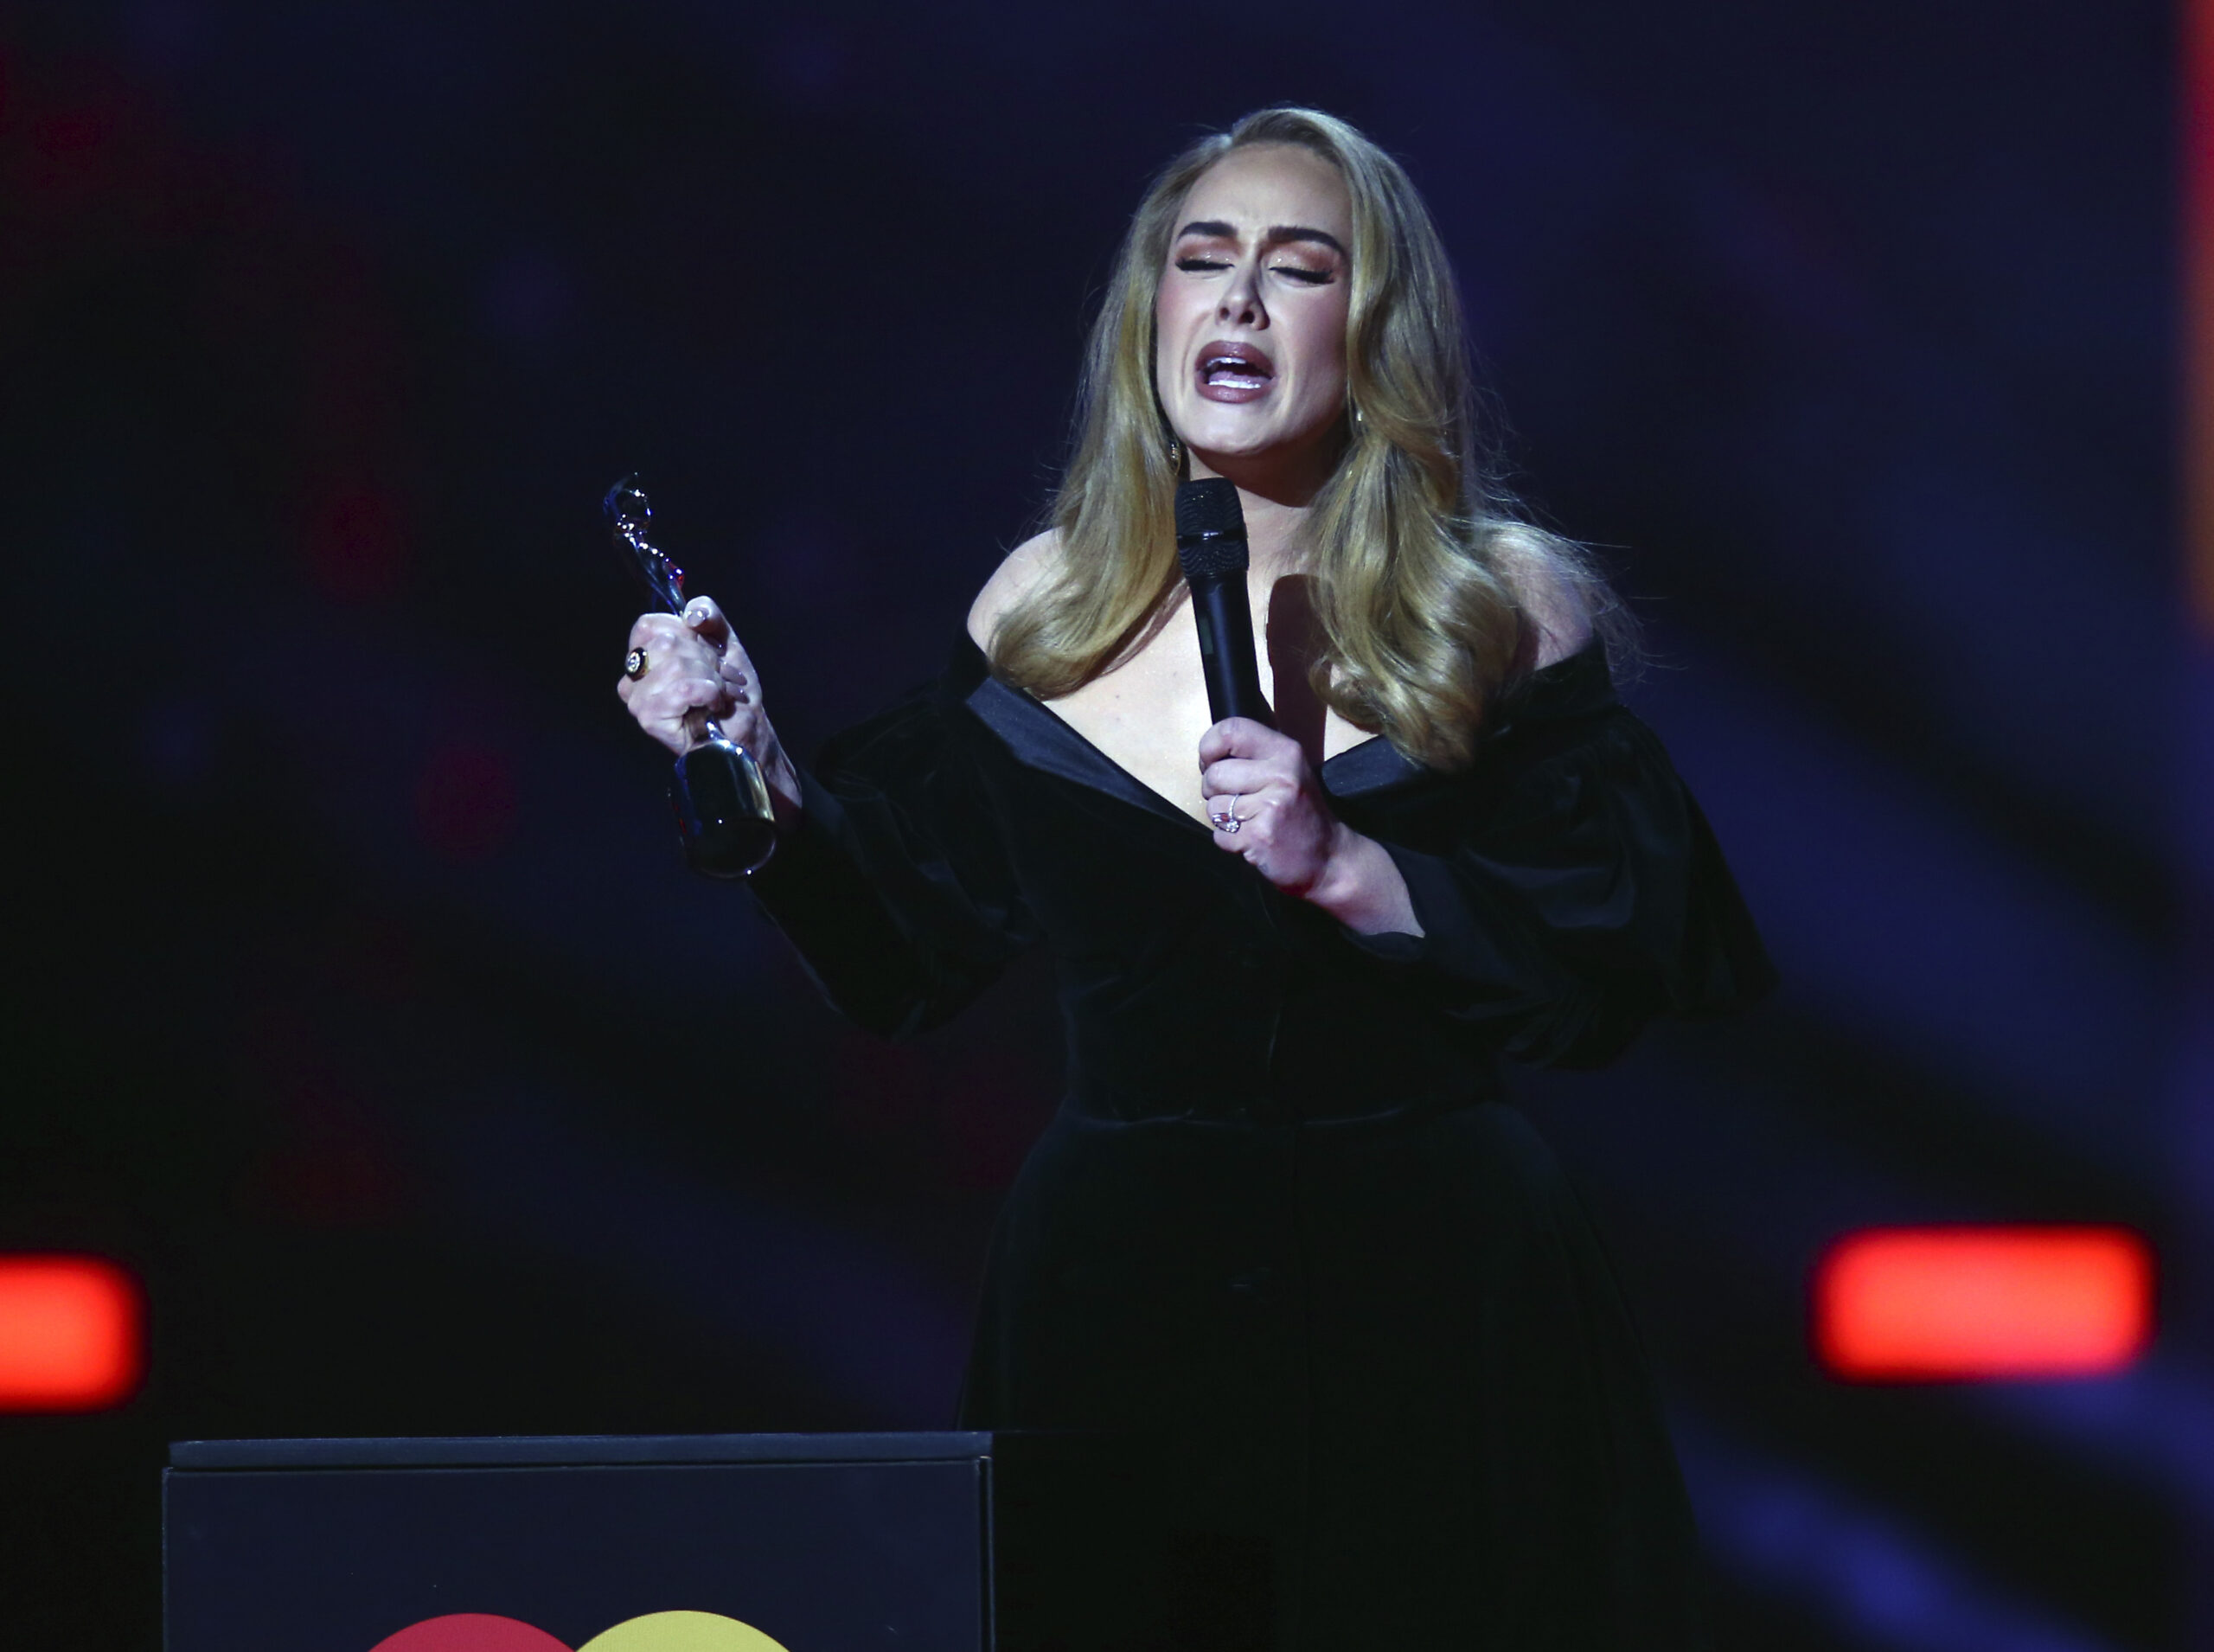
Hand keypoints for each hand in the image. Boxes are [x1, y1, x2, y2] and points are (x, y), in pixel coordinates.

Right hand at [616, 597, 801, 817]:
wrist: (748, 730)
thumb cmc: (732, 690)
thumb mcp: (724, 641)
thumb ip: (709, 614)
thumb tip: (691, 613)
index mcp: (645, 656)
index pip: (649, 625)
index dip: (687, 634)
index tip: (708, 654)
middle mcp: (634, 677)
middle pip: (667, 643)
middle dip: (706, 659)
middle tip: (721, 679)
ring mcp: (637, 698)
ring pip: (677, 665)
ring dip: (712, 679)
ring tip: (721, 695)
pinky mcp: (649, 716)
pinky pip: (683, 688)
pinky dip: (709, 693)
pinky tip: (714, 706)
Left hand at [1198, 718, 1420, 935]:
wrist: (1328, 857)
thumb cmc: (1300, 813)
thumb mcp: (1287, 772)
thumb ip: (1253, 757)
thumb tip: (1207, 756)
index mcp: (1285, 751)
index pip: (1231, 730)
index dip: (1209, 747)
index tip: (1211, 763)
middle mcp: (1280, 774)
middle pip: (1214, 774)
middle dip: (1213, 792)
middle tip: (1235, 801)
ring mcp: (1271, 806)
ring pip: (1214, 807)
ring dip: (1223, 820)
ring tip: (1249, 822)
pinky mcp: (1260, 836)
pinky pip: (1220, 836)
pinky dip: (1230, 842)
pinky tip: (1253, 840)